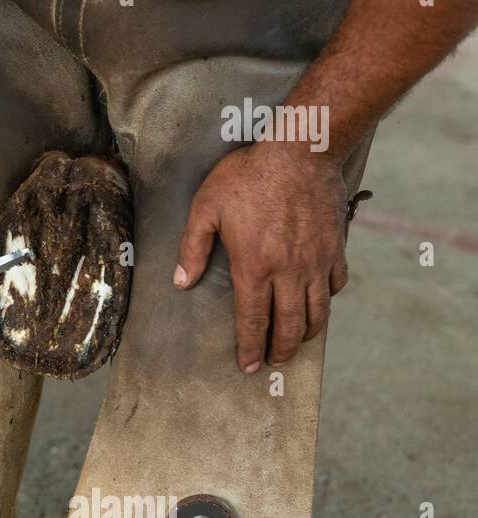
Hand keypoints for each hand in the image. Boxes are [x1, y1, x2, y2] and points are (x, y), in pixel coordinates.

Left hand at [174, 142, 349, 371]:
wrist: (300, 151)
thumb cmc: (247, 176)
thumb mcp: (206, 208)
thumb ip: (192, 248)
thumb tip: (181, 282)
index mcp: (254, 267)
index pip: (253, 321)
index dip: (250, 348)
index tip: (249, 366)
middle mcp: (289, 271)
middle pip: (289, 325)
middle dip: (281, 350)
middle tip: (275, 362)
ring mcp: (316, 261)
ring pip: (318, 311)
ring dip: (307, 333)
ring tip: (298, 343)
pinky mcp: (336, 246)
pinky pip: (337, 283)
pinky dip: (329, 299)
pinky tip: (319, 302)